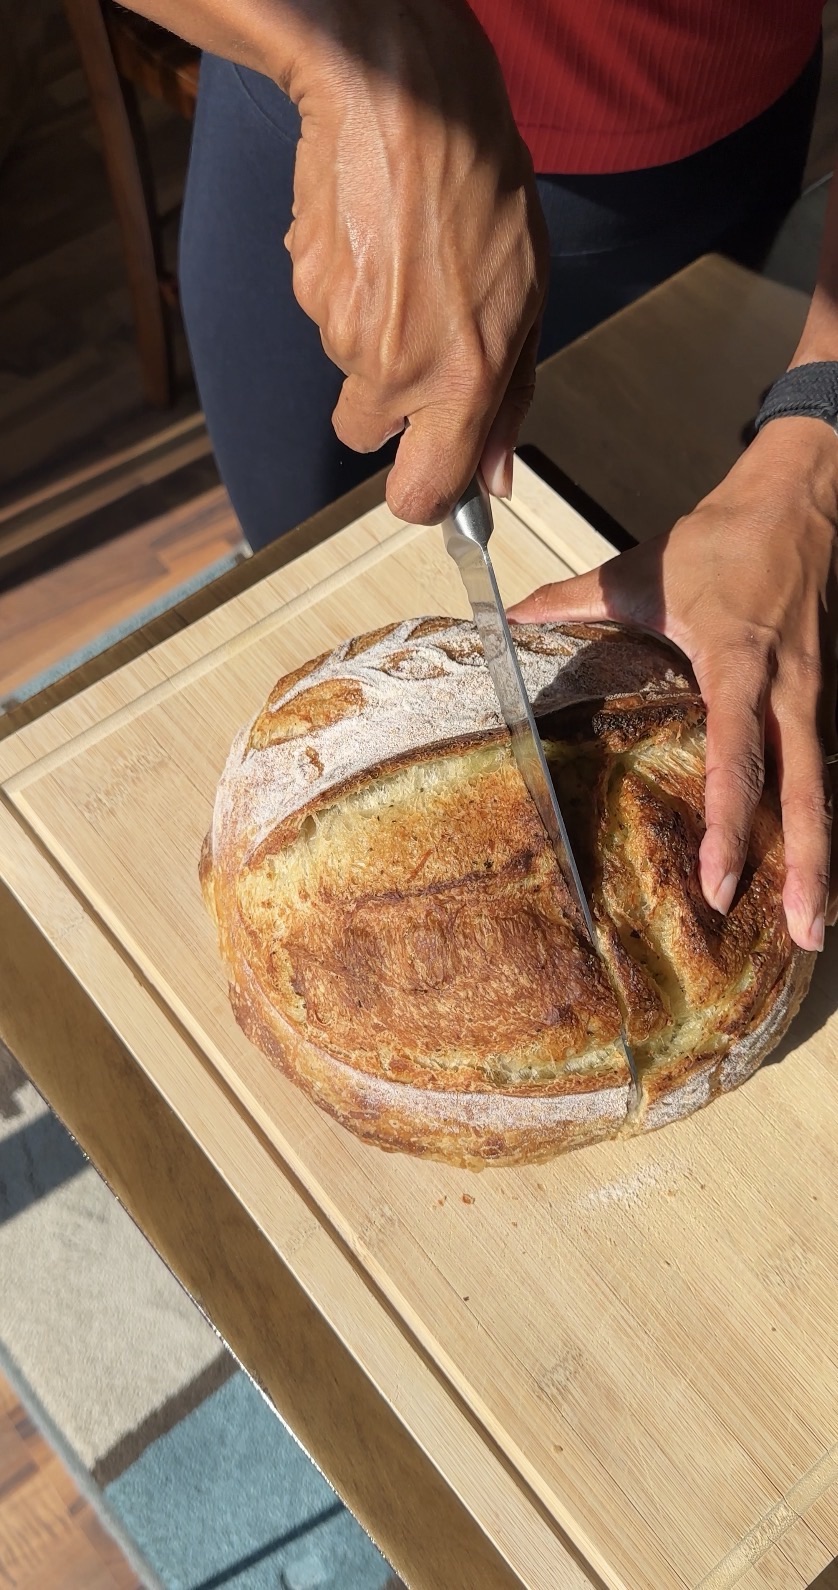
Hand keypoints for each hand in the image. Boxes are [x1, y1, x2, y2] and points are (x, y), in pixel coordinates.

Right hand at [279, 0, 547, 522]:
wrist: (406, 99)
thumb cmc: (484, 192)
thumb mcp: (529, 299)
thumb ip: (510, 399)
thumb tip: (494, 479)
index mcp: (462, 378)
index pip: (421, 494)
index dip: (422, 499)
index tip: (427, 484)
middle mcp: (394, 368)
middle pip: (364, 434)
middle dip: (386, 405)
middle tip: (419, 334)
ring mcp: (341, 330)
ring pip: (347, 366)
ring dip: (372, 331)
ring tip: (406, 262)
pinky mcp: (306, 289)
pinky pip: (324, 314)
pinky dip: (346, 289)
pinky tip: (373, 240)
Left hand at [508, 418, 837, 949]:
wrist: (801, 496)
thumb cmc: (721, 537)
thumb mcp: (643, 569)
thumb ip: (571, 600)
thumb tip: (504, 619)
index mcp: (739, 662)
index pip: (736, 757)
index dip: (731, 825)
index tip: (720, 882)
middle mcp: (790, 689)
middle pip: (805, 791)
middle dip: (808, 865)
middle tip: (804, 932)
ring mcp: (819, 695)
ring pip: (826, 787)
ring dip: (824, 855)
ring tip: (816, 923)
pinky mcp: (830, 695)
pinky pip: (829, 768)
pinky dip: (821, 819)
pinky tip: (816, 867)